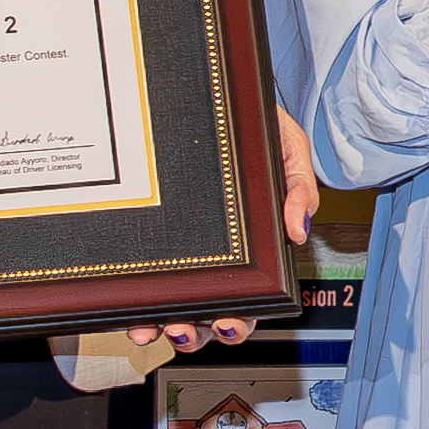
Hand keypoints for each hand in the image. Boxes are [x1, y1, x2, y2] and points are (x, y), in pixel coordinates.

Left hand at [107, 115, 333, 367]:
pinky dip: (134, 303)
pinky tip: (129, 311)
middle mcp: (215, 258)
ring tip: (154, 328)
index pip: (249, 298)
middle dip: (198, 332)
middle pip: (208, 314)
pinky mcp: (152, 241)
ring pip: (173, 306)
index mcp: (253, 248)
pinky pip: (142, 281)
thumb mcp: (288, 151)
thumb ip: (299, 187)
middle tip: (190, 329)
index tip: (229, 323)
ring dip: (163, 326)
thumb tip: (298, 229)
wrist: (217, 97)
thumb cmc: (256, 129)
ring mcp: (181, 253)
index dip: (239, 319)